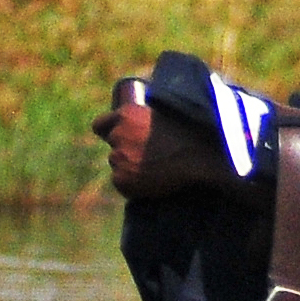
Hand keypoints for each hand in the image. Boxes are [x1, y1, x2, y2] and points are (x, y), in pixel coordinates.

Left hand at [96, 92, 232, 202]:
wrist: (199, 158)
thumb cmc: (190, 135)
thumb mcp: (167, 114)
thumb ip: (150, 117)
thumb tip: (148, 120)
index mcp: (126, 115)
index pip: (100, 125)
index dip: (108, 131)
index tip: (117, 136)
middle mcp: (117, 135)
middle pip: (113, 147)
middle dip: (125, 151)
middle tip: (148, 156)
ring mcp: (118, 159)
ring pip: (118, 166)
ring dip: (130, 169)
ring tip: (154, 170)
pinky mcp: (121, 180)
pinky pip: (122, 183)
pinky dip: (132, 186)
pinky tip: (149, 183)